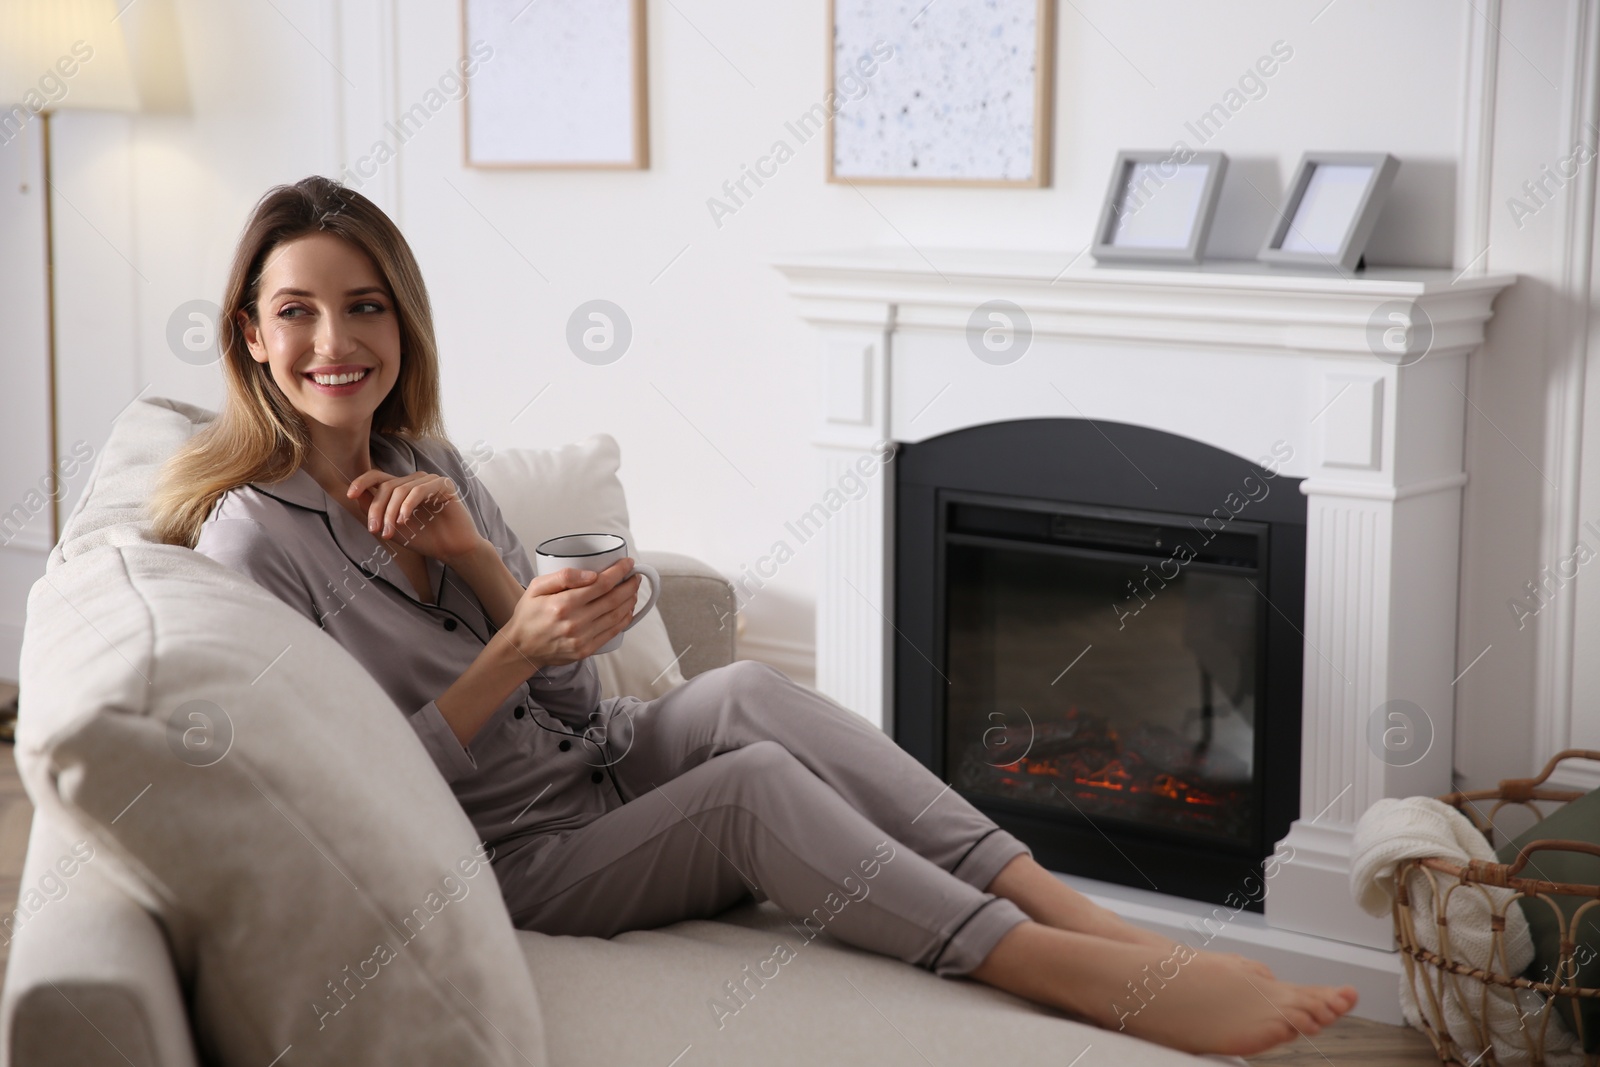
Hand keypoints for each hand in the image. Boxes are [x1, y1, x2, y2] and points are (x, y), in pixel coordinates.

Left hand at [347, 470, 481, 562]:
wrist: (453, 550)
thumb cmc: (425, 539)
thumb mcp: (393, 528)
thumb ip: (376, 512)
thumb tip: (356, 497)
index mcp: (402, 488)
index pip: (378, 477)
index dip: (362, 482)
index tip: (349, 495)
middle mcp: (415, 481)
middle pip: (386, 486)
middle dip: (377, 509)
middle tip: (375, 530)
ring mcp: (429, 481)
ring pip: (400, 490)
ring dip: (391, 512)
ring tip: (391, 532)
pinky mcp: (443, 485)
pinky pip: (419, 490)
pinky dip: (408, 505)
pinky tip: (405, 520)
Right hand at [499, 558, 640, 668]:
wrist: (521, 647)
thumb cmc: (529, 614)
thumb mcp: (536, 587)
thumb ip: (563, 577)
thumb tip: (592, 574)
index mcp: (563, 604)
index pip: (601, 584)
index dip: (619, 572)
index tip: (628, 563)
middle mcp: (575, 622)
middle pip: (614, 599)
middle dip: (630, 585)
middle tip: (635, 576)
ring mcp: (582, 638)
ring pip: (616, 616)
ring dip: (630, 601)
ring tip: (633, 591)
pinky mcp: (585, 650)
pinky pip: (612, 632)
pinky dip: (624, 620)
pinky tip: (627, 610)